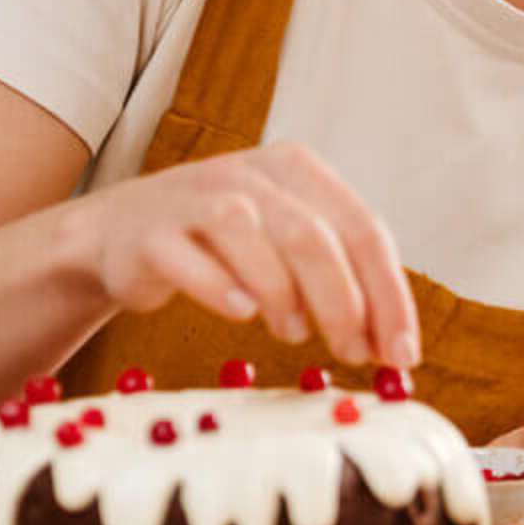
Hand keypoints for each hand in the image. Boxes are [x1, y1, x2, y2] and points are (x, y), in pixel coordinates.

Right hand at [78, 141, 419, 369]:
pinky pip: (191, 259)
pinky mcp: (152, 230)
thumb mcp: (288, 249)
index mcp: (300, 170)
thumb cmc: (223, 247)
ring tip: (293, 334)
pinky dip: (222, 288)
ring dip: (284, 296)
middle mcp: (252, 173)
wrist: (120, 233)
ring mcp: (198, 196)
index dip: (389, 295)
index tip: (403, 354)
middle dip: (344, 304)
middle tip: (353, 354)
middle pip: (314, 237)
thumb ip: (339, 283)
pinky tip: (242, 314)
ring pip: (255, 237)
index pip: (364, 230)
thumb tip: (392, 348)